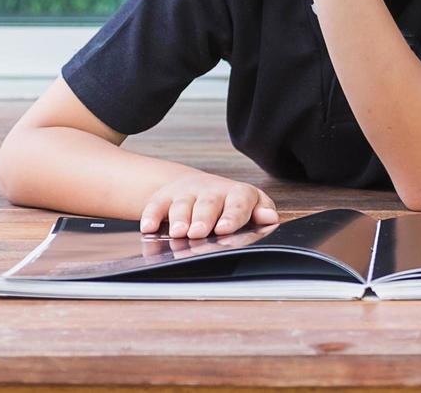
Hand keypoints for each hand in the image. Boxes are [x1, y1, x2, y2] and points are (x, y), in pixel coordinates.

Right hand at [139, 172, 278, 238]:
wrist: (196, 187)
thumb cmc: (228, 204)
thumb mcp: (249, 206)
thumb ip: (261, 211)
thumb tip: (271, 217)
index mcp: (237, 194)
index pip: (239, 201)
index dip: (232, 214)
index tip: (225, 228)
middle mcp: (212, 191)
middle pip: (208, 203)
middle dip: (203, 218)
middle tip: (198, 233)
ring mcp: (187, 192)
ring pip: (182, 203)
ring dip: (179, 218)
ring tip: (178, 233)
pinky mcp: (165, 197)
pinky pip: (155, 204)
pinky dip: (151, 215)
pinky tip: (149, 228)